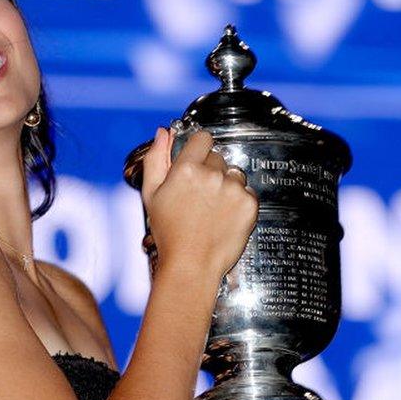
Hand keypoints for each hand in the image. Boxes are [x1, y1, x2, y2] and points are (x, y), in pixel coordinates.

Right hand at [140, 127, 258, 285]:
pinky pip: (247, 192)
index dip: (199, 148)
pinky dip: (238, 202)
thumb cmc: (169, 233)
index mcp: (186, 169)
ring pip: (234, 174)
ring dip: (226, 186)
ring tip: (212, 209)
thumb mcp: (151, 195)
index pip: (203, 138)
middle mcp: (212, 175)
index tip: (197, 160)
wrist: (191, 266)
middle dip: (210, 171)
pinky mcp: (249, 205)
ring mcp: (233, 189)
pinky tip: (224, 217)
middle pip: (218, 158)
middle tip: (199, 197)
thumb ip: (156, 160)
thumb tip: (163, 134)